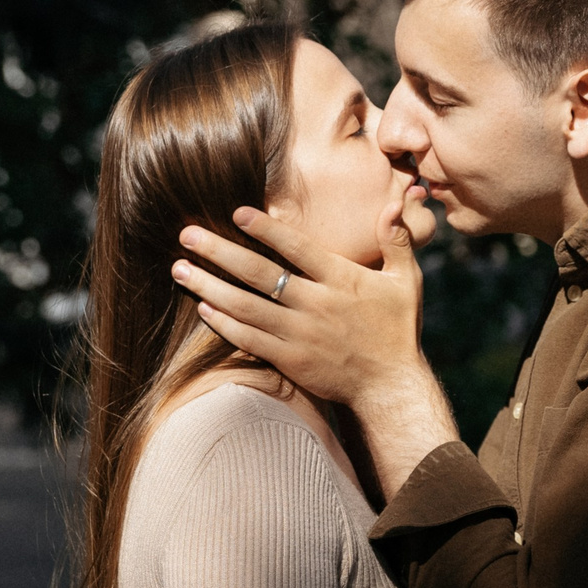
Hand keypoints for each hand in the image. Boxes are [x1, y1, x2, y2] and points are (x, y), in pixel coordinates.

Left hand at [173, 188, 458, 498]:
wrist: (390, 386)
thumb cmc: (397, 330)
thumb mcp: (407, 281)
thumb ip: (398, 240)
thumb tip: (394, 202)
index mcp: (341, 280)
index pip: (297, 248)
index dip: (266, 229)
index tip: (236, 213)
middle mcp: (316, 304)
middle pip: (259, 274)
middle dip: (219, 252)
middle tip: (187, 235)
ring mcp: (300, 334)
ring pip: (246, 306)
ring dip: (209, 285)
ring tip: (180, 268)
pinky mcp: (290, 361)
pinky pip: (250, 339)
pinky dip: (224, 323)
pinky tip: (203, 306)